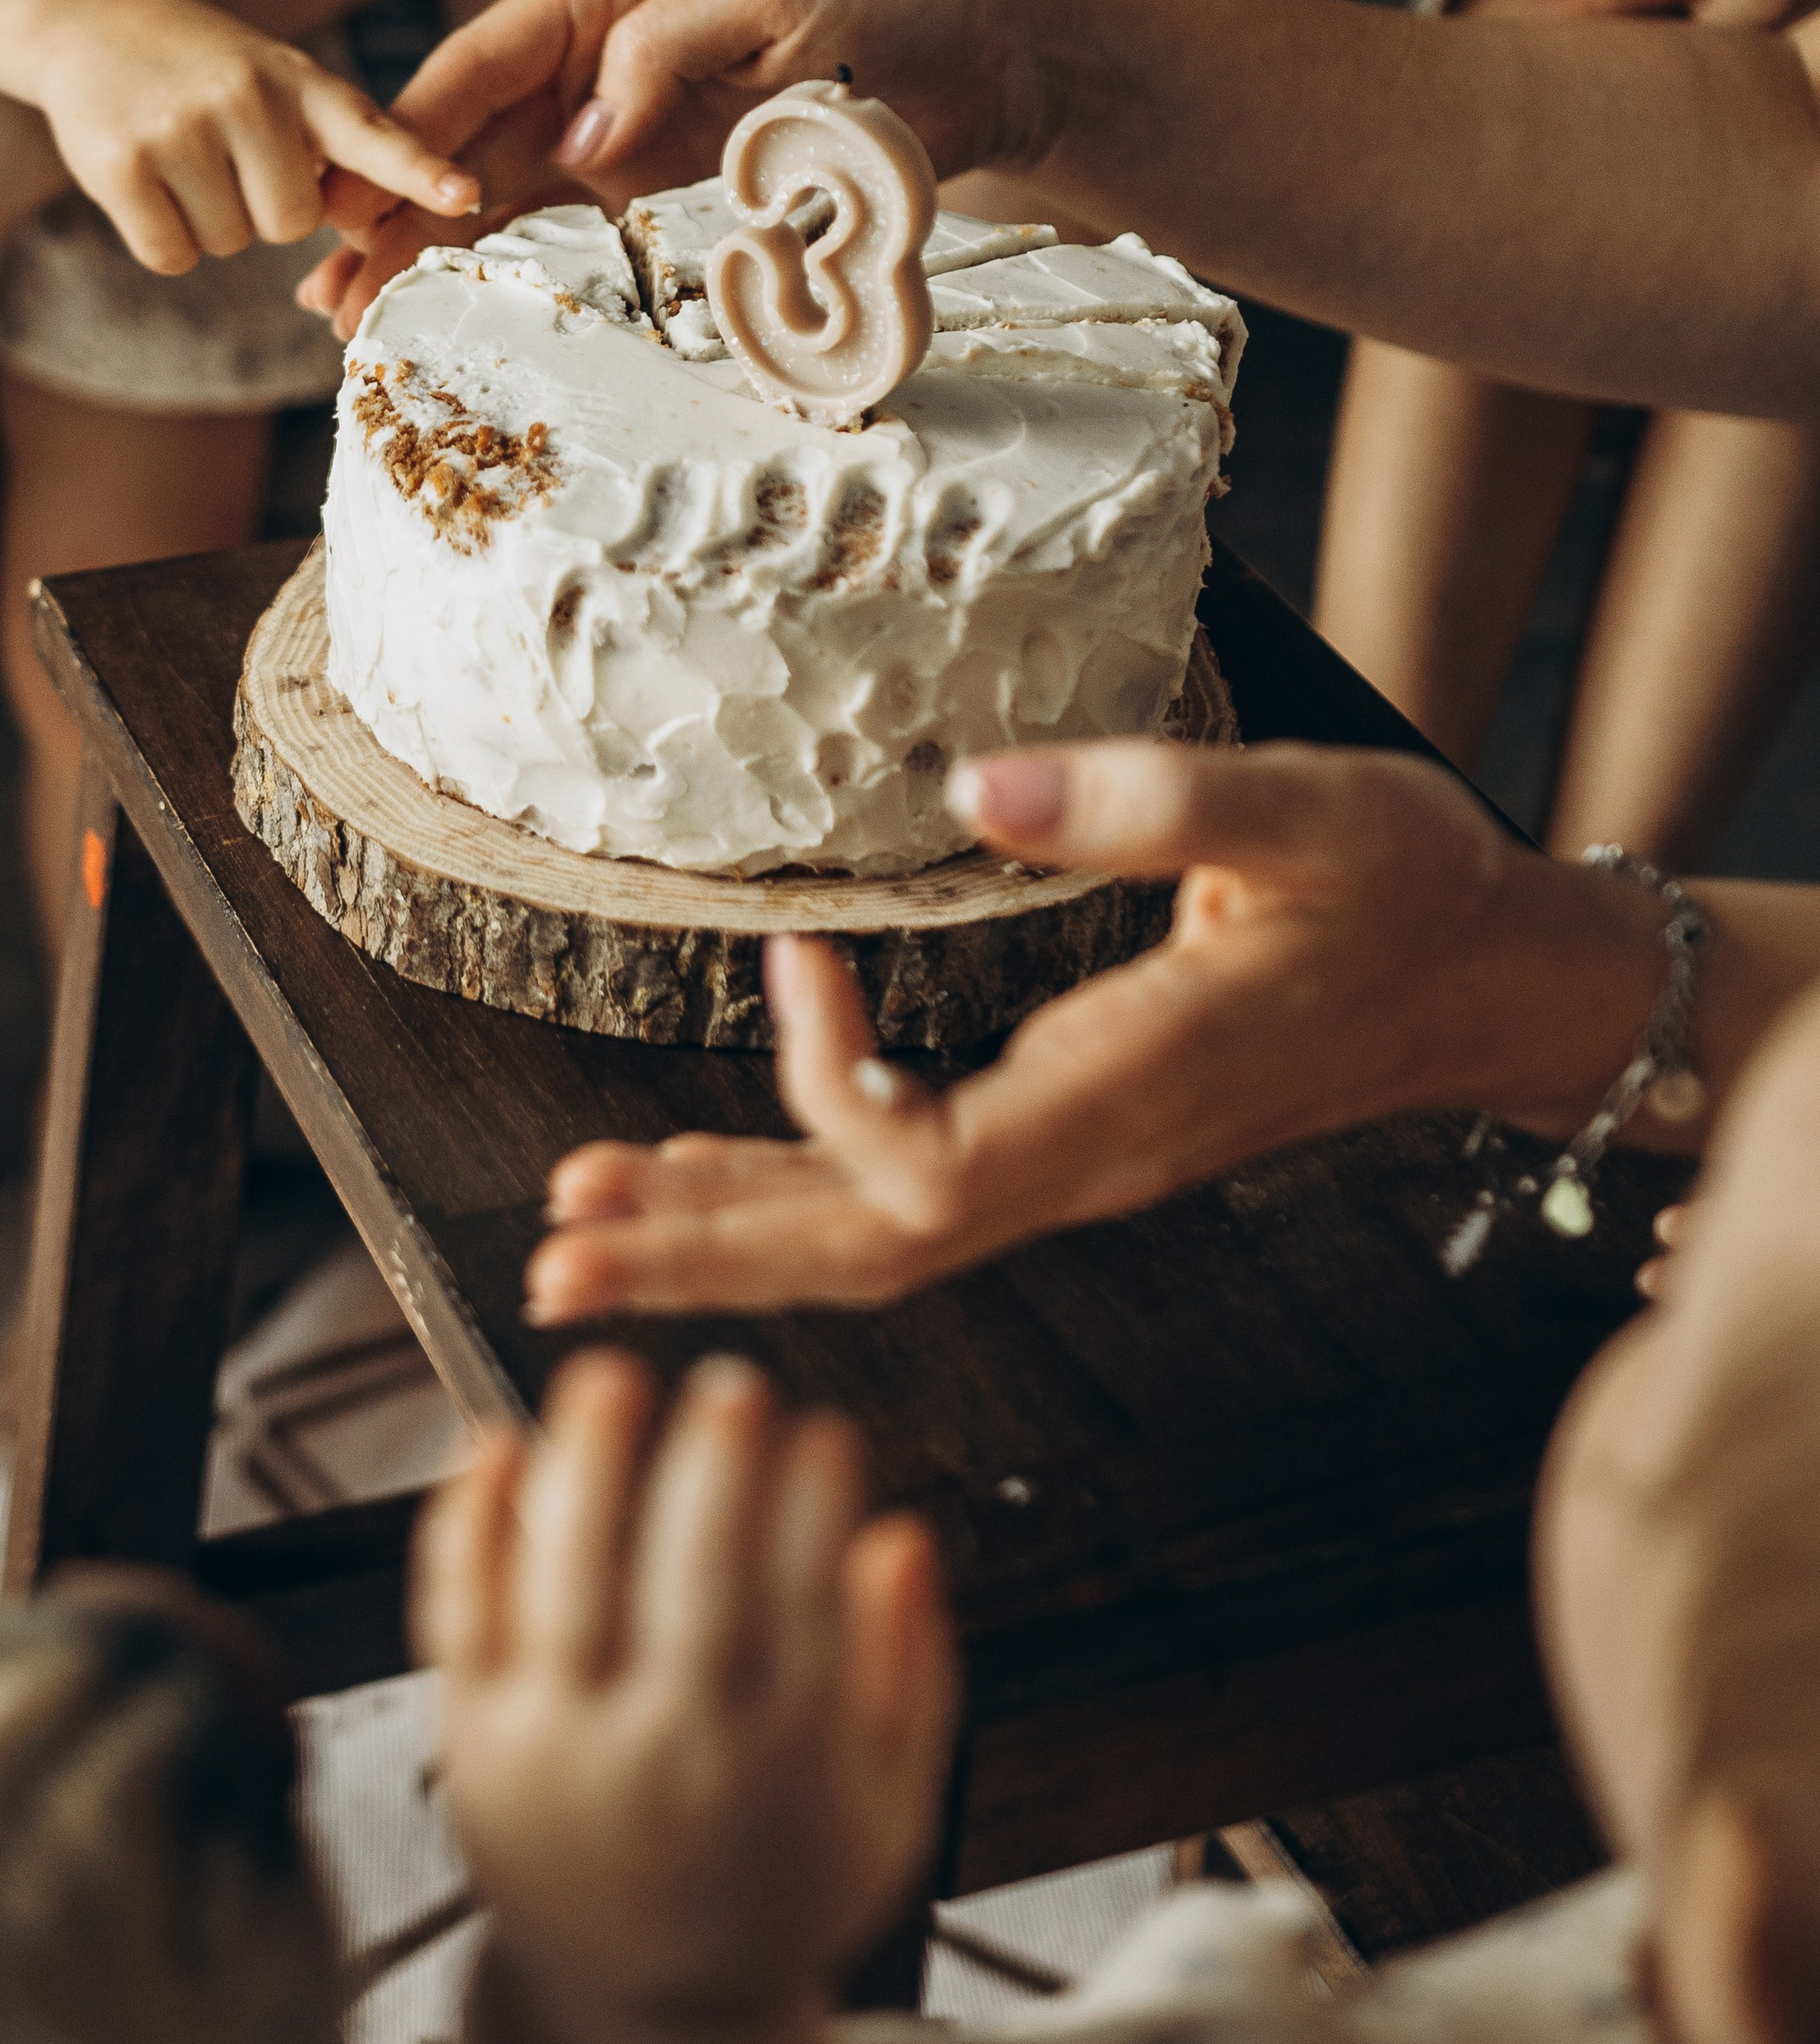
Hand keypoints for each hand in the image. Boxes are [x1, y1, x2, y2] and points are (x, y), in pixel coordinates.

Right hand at [23, 0, 480, 275]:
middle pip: (290, 225)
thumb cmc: (205, 69)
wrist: (90, 19)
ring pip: (230, 244)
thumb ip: (333, 145)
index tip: (464, 194)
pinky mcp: (122, 165)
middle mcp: (248, 98)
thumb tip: (367, 232)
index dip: (420, 171)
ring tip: (182, 152)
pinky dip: (164, 236)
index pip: (373, 134)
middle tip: (226, 153)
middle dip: (262, 208)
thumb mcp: (278, 81)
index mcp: (302, 82)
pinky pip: (172, 255)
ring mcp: (182, 129)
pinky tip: (147, 178)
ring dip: (209, 219)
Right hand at [300, 0, 995, 335]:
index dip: (411, 132)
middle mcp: (598, 61)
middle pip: (470, 138)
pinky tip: (457, 311)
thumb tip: (578, 140)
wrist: (983, 51)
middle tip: (329, 293)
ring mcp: (625, 129)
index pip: (484, 60)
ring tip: (362, 321)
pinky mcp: (663, 188)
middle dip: (390, 211)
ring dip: (430, 255)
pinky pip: (569, 231)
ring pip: (502, 194)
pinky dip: (508, 270)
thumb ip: (667, 44)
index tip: (353, 201)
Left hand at [414, 1350, 954, 2025]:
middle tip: (731, 1383)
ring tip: (610, 1377)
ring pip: (567, 1579)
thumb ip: (910, 1674)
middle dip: (715, 1466)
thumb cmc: (770, 1894)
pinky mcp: (472, 1739)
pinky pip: (460, 1611)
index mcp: (781, 1768)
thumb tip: (904, 1542)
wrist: (637, 2011)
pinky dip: (469, 1522)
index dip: (816, 1503)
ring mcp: (556, 1746)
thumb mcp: (887, 1811)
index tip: (826, 1432)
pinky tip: (494, 1446)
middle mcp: (665, 1756)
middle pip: (689, 1580)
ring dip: (588, 1464)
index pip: (805, 1603)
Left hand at [524, 743, 1673, 1321]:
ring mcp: (1079, 1168)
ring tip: (579, 1236)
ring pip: (877, 1247)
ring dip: (725, 1240)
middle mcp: (1092, 1163)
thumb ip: (1148, 800)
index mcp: (1135, 1096)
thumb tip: (975, 788)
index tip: (792, 958)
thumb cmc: (1405, 892)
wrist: (1490, 984)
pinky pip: (907, 1208)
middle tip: (552, 1255)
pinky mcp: (1071, 1145)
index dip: (834, 1088)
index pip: (937, 1173)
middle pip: (869, 1253)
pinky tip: (706, 1190)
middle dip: (706, 1253)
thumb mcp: (1306, 813)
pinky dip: (791, 1205)